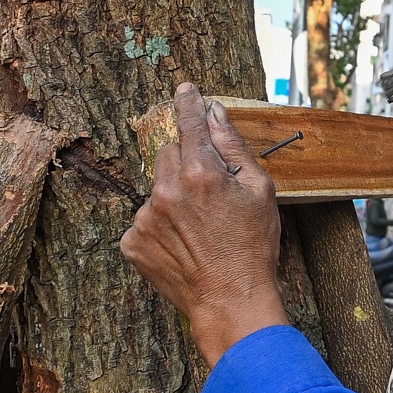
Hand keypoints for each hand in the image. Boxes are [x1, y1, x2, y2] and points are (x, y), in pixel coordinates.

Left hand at [121, 84, 289, 365]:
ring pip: (155, 189)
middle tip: (209, 196)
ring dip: (172, 199)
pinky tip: (182, 246)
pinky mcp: (132, 242)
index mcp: (200, 173)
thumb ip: (234, 147)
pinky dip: (159, 228)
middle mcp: (166, 191)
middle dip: (186, 167)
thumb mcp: (260, 192)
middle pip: (168, 155)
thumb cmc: (253, 248)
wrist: (232, 302)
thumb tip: (215, 113)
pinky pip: (143, 220)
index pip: (189, 123)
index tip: (186, 90)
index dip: (189, 103)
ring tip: (198, 230)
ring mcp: (145, 218)